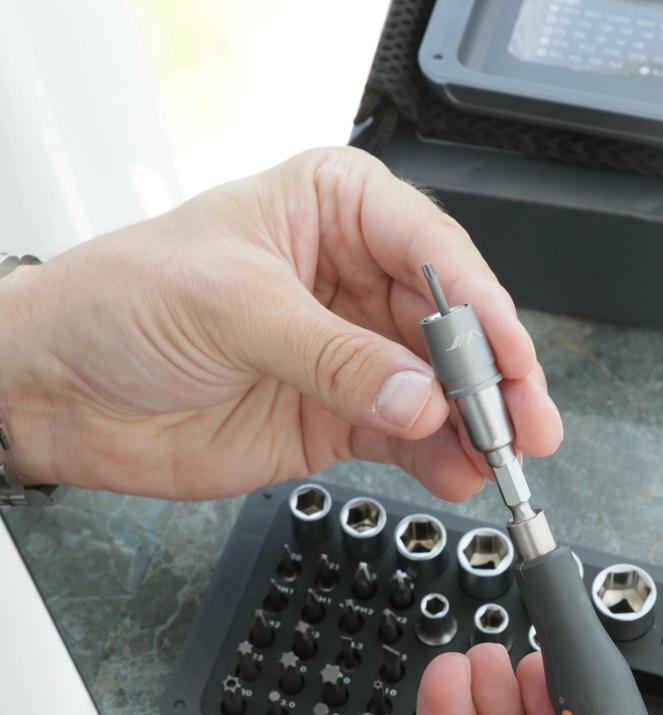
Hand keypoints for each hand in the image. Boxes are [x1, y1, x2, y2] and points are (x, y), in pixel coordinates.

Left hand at [0, 147, 560, 499]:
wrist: (59, 390)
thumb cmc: (121, 302)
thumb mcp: (233, 306)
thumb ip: (333, 356)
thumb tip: (417, 398)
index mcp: (336, 210)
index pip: (433, 252)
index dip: (480, 308)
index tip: (507, 359)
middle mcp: (357, 279)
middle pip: (452, 327)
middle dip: (492, 377)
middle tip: (523, 423)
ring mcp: (355, 355)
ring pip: (440, 389)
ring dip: (474, 426)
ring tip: (501, 458)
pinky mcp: (342, 417)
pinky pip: (408, 438)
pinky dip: (437, 459)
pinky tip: (458, 475)